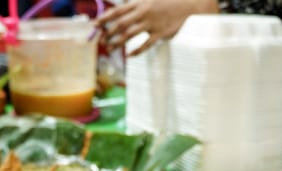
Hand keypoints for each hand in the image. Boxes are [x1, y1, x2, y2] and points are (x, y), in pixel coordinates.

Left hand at [96, 0, 218, 55]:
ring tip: (110, 48)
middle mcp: (143, 13)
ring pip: (129, 35)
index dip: (104, 18)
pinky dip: (137, 50)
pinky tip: (129, 55)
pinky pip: (146, 44)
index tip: (94, 25)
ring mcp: (151, 23)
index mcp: (139, 4)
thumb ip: (133, 6)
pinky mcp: (160, 33)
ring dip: (117, 42)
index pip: (117, 11)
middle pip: (120, 24)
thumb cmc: (165, 2)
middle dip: (108, 33)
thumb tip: (119, 10)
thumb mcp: (148, 0)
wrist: (187, 4)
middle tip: (101, 40)